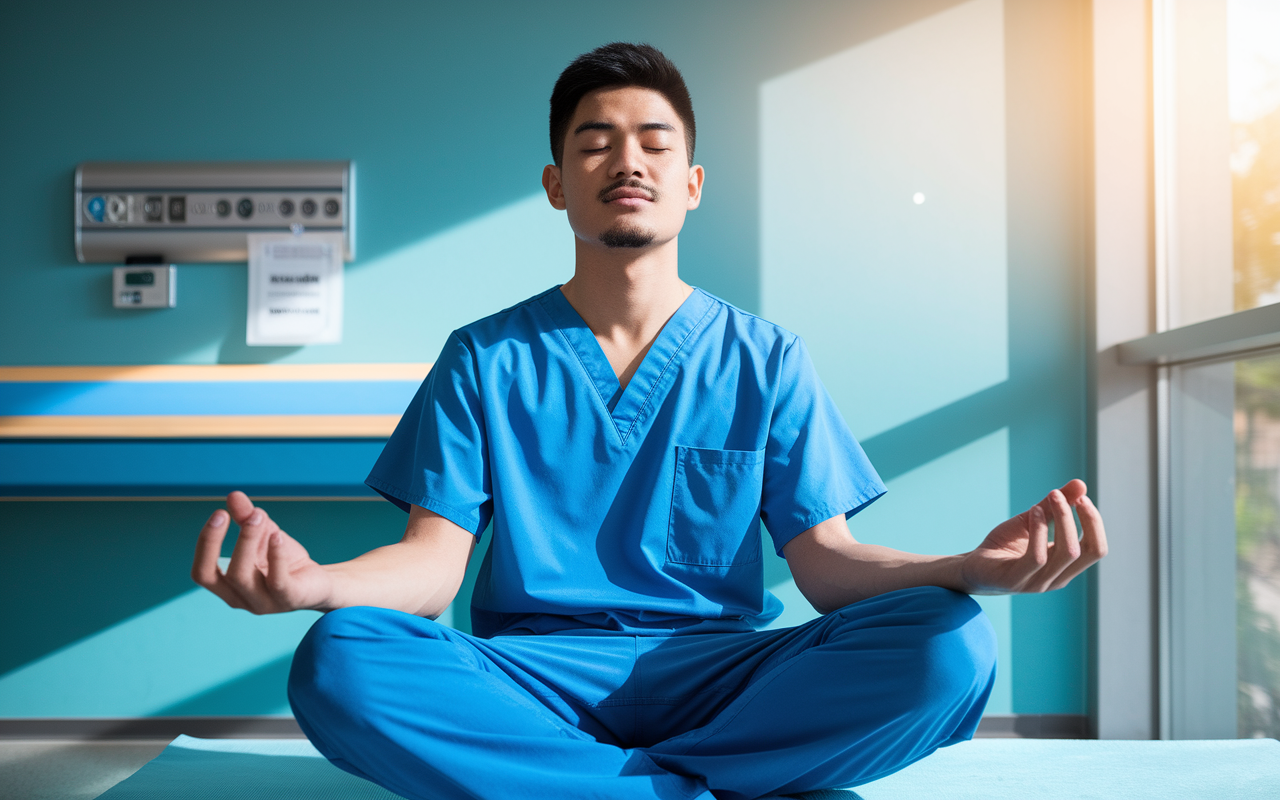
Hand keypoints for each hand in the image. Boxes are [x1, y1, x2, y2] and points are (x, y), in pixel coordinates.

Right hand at [191, 491, 333, 613]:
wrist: (319, 582)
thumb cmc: (285, 561)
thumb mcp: (263, 536)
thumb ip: (247, 518)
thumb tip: (233, 495)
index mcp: (227, 587)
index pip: (201, 573)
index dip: (205, 543)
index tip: (220, 513)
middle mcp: (241, 600)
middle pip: (218, 575)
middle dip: (222, 540)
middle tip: (239, 512)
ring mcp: (264, 603)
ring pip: (242, 577)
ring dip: (247, 542)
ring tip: (258, 516)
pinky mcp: (288, 599)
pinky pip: (277, 580)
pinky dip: (275, 556)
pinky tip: (277, 536)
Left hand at [958, 479, 1106, 594]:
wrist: (972, 566)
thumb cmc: (1005, 544)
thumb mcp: (1033, 521)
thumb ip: (1056, 507)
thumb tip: (1081, 484)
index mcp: (1065, 567)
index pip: (1096, 549)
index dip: (1094, 522)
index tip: (1081, 497)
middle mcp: (1057, 579)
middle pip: (1089, 551)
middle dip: (1086, 519)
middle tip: (1068, 495)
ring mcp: (1038, 583)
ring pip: (1067, 552)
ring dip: (1062, 519)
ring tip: (1049, 498)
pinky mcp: (1016, 581)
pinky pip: (1038, 557)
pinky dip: (1040, 529)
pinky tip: (1033, 512)